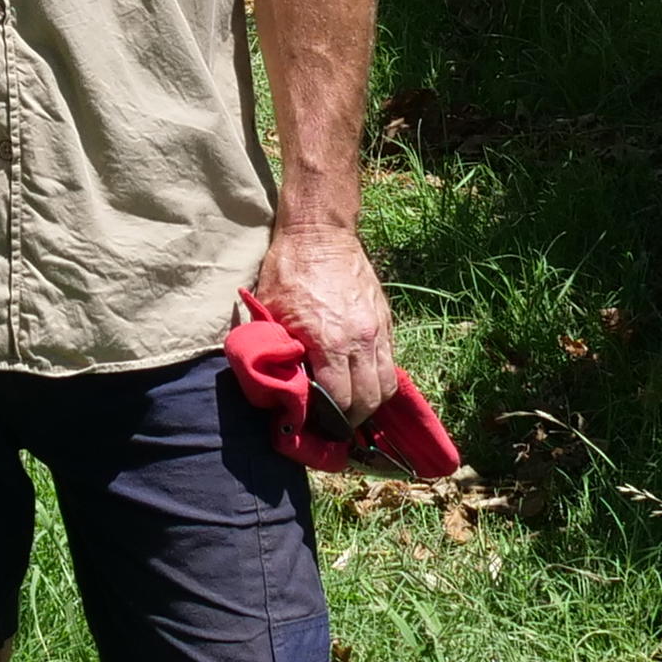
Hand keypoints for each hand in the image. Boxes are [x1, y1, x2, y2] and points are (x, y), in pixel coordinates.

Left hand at [253, 218, 398, 426]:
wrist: (320, 233)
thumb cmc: (287, 271)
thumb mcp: (271, 313)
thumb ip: (279, 352)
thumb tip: (280, 387)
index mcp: (329, 341)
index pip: (339, 401)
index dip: (329, 422)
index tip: (316, 429)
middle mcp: (360, 340)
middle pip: (368, 400)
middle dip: (352, 420)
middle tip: (335, 428)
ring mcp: (377, 330)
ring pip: (386, 385)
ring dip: (371, 404)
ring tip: (352, 410)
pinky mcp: (385, 321)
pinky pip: (390, 363)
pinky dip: (378, 379)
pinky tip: (362, 383)